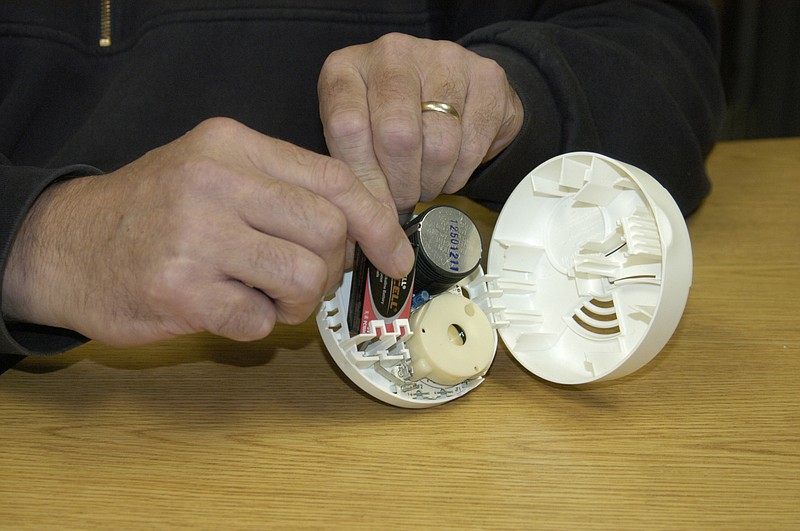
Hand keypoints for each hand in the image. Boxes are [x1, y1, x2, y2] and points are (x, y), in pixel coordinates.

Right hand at [2, 118, 413, 344]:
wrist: (64, 244)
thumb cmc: (154, 212)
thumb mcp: (214, 171)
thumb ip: (283, 189)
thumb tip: (362, 228)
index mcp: (232, 145)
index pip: (335, 179)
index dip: (378, 222)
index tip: (394, 255)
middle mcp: (215, 182)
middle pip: (329, 232)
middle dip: (330, 267)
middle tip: (303, 277)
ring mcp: (195, 236)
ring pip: (304, 278)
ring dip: (297, 302)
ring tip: (265, 297)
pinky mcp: (179, 291)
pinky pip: (260, 320)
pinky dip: (256, 324)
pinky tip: (227, 308)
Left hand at [318, 33, 523, 214]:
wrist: (447, 87)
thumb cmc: (391, 117)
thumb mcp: (358, 137)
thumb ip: (356, 168)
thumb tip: (371, 218)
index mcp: (347, 68)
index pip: (347, 126)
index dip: (364, 178)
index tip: (375, 209)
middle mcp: (392, 53)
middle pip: (397, 135)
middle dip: (403, 184)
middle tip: (405, 199)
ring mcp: (442, 58)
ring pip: (439, 144)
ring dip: (433, 180)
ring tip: (426, 183)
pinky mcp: (485, 75)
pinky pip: (474, 142)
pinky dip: (461, 171)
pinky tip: (449, 170)